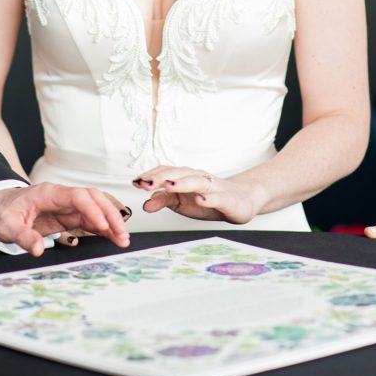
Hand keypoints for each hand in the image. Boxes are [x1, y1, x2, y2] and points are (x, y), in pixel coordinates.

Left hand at [0, 184, 129, 256]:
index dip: (93, 210)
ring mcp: (66, 206)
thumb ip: (22, 236)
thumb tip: (38, 250)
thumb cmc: (0, 212)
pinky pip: (89, 219)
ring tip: (122, 240)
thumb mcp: (6, 225)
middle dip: (110, 214)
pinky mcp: (66, 216)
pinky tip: (112, 238)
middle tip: (122, 235)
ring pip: (95, 208)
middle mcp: (61, 197)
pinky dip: (102, 228)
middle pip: (93, 198)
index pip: (78, 196)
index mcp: (48, 193)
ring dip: (110, 221)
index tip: (103, 226)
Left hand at [133, 166, 257, 224]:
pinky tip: (200, 199)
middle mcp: (197, 177)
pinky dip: (208, 198)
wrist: (240, 201)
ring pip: (196, 181)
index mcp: (184, 177)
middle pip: (178, 173)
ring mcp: (212, 187)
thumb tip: (144, 204)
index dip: (150, 176)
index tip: (135, 182)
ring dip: (182, 183)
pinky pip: (216, 197)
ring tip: (169, 186)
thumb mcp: (180, 203)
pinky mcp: (226, 199)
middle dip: (161, 178)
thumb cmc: (206, 199)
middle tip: (145, 183)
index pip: (165, 172)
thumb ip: (162, 201)